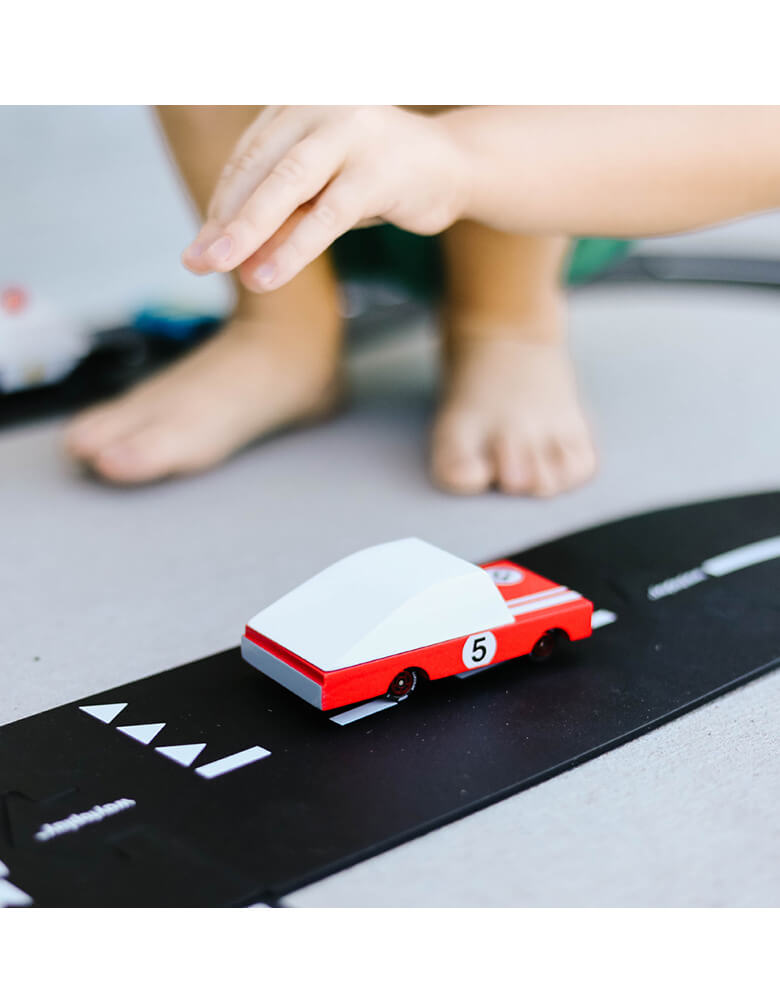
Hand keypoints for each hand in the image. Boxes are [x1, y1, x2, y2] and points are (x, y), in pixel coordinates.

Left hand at [181, 106, 469, 291]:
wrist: (457, 167)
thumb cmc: (381, 178)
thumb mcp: (323, 193)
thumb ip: (281, 217)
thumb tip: (230, 258)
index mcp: (297, 107)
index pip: (247, 159)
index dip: (223, 206)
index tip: (205, 246)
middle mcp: (319, 109)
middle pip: (258, 169)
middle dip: (225, 220)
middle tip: (195, 262)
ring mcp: (351, 134)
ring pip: (287, 186)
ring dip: (250, 231)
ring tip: (224, 269)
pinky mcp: (378, 170)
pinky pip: (327, 215)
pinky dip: (294, 248)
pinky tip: (269, 277)